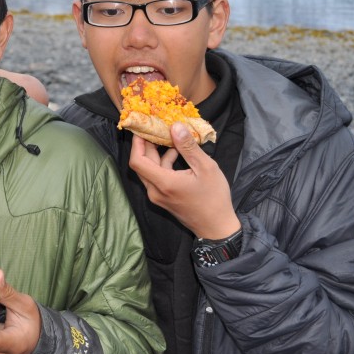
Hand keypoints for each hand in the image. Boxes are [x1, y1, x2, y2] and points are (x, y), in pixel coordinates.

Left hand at [127, 122, 239, 239]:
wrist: (217, 228)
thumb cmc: (214, 198)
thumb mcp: (206, 168)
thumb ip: (188, 147)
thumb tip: (175, 126)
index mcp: (163, 183)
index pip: (137, 160)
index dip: (137, 143)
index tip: (143, 127)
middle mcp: (155, 191)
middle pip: (142, 164)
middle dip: (147, 145)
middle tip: (156, 128)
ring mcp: (158, 196)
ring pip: (150, 170)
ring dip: (157, 154)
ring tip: (171, 138)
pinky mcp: (163, 198)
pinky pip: (157, 177)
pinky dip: (164, 164)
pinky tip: (177, 154)